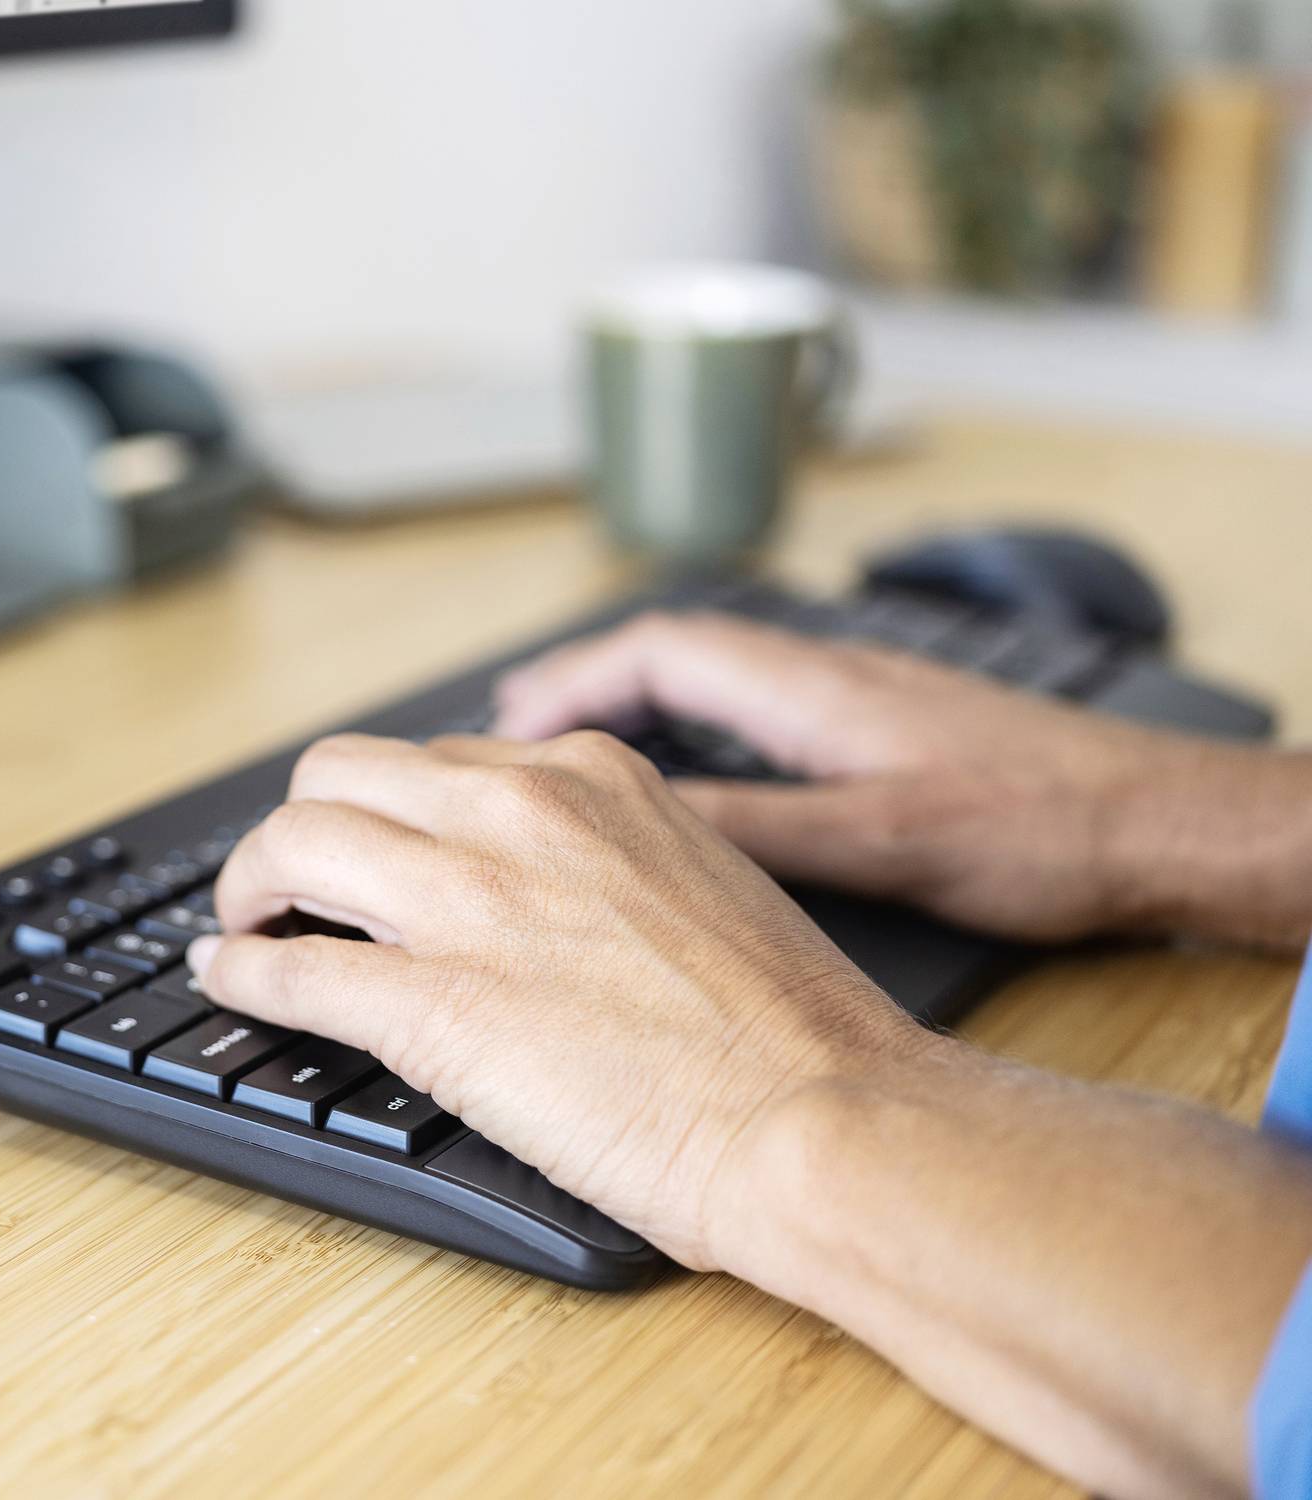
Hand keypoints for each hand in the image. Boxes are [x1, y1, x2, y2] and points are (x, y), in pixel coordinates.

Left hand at [187, 730, 928, 1271]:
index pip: (433, 758)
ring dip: (248, 886)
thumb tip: (533, 881)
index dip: (383, 808)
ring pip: (292, 845)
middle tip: (288, 882)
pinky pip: (290, 968)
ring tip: (247, 924)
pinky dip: (241, 973)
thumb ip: (604, 853)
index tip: (366, 845)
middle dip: (298, 827)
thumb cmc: (787, 1025)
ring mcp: (469, 903)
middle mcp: (518, 811)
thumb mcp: (697, 874)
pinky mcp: (432, 1005)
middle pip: (337, 775)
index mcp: (589, 776)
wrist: (823, 1115)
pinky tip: (231, 981)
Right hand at [494, 612, 1311, 950]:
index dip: (569, 681)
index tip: (504, 726)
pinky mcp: (884, 730)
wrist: (1166, 822)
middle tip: (511, 734)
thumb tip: (634, 818)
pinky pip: (756, 708)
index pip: (659, 650)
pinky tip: (690, 780)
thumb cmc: (1044, 829)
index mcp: (814, 688)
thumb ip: (754, 826)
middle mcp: (829, 675)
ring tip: (572, 752)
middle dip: (582, 685)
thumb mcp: (881, 841)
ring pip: (715, 679)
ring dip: (635, 705)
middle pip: (674, 653)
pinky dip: (695, 730)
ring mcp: (858, 698)